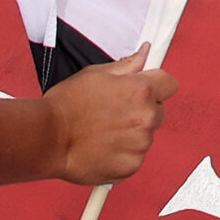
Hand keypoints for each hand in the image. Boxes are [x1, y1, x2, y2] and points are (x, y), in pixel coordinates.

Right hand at [0, 46, 180, 191]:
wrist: (49, 138)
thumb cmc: (67, 104)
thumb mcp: (95, 74)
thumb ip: (127, 66)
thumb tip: (145, 53)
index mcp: (141, 90)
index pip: (170, 84)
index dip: (157, 85)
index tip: (144, 89)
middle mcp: (146, 118)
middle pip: (159, 112)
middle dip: (142, 111)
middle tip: (114, 112)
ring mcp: (141, 144)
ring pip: (146, 136)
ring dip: (131, 134)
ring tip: (102, 132)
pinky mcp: (132, 166)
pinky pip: (135, 157)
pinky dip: (123, 154)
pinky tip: (102, 147)